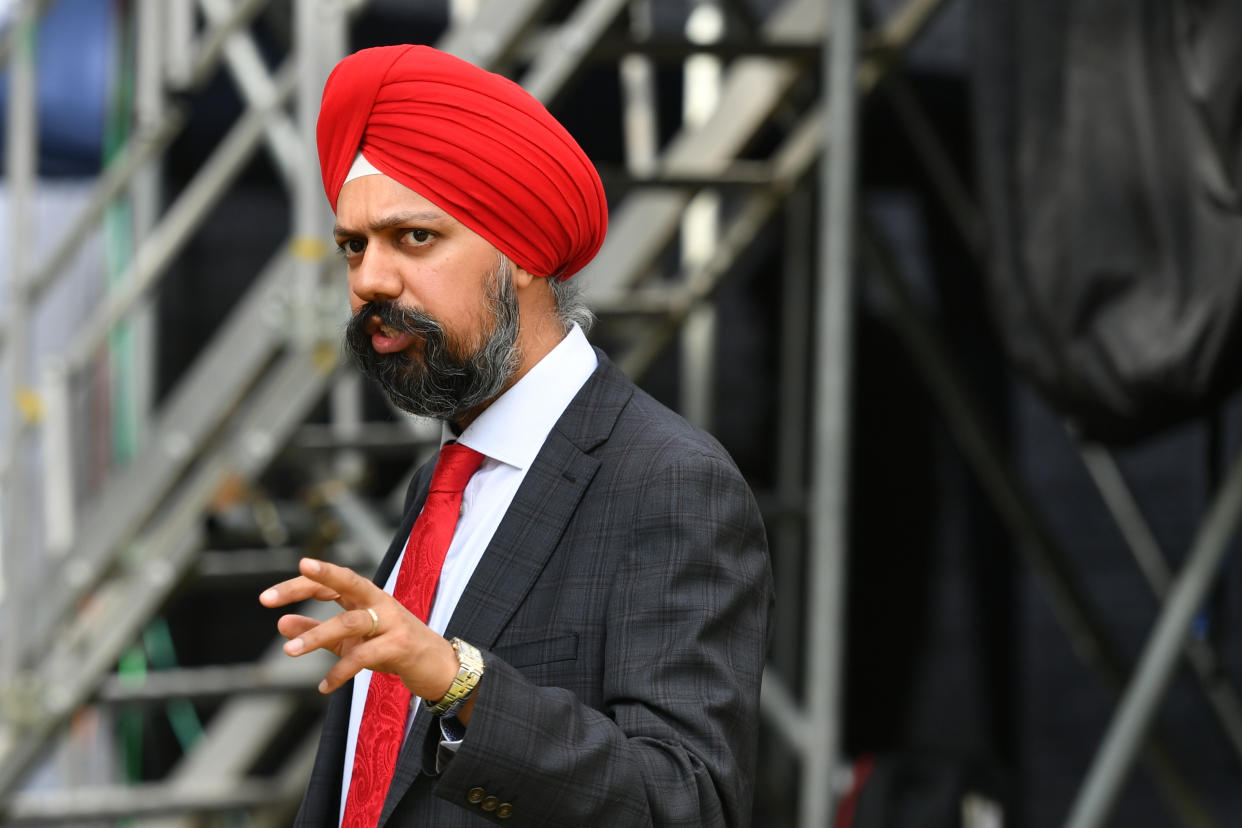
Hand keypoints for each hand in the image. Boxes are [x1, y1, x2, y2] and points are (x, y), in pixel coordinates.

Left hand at [259, 558, 459, 703]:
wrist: (438, 667)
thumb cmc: (393, 649)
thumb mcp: (352, 641)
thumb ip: (319, 632)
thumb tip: (282, 624)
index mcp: (367, 597)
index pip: (330, 583)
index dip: (301, 585)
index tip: (267, 597)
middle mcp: (379, 602)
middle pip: (345, 582)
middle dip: (311, 583)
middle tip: (270, 597)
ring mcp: (392, 621)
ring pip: (350, 621)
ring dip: (316, 636)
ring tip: (289, 652)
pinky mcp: (400, 645)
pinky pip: (364, 656)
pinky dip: (341, 672)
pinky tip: (324, 686)